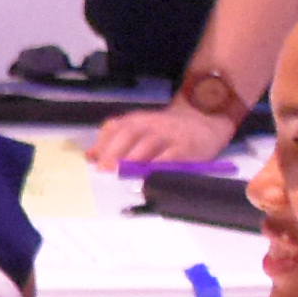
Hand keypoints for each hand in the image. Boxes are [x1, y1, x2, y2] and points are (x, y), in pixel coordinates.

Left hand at [88, 97, 244, 170]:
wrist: (205, 119)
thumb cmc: (168, 131)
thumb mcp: (142, 128)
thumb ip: (118, 140)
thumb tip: (91, 157)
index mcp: (137, 119)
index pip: (115, 127)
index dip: (102, 143)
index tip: (92, 161)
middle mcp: (151, 123)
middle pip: (128, 133)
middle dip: (113, 152)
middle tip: (104, 171)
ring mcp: (169, 134)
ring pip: (148, 144)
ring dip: (132, 160)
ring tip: (120, 175)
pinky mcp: (186, 147)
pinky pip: (170, 157)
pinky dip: (157, 167)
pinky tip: (147, 177)